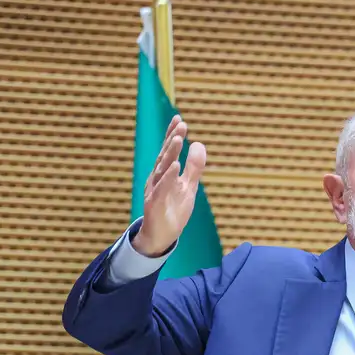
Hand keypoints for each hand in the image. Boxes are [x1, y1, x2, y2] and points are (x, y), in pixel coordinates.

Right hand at [135, 115, 206, 256]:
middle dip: (172, 139)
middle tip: (181, 124)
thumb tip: (199, 144)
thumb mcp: (188, 186)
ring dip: (169, 153)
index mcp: (165, 173)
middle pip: (165, 156)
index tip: (179, 119)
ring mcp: (155, 190)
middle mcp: (157, 179)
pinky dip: (168, 177)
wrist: (162, 235)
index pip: (169, 151)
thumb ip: (194, 167)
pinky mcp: (155, 204)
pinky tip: (175, 165)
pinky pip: (162, 188)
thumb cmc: (174, 209)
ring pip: (162, 169)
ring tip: (178, 138)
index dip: (172, 134)